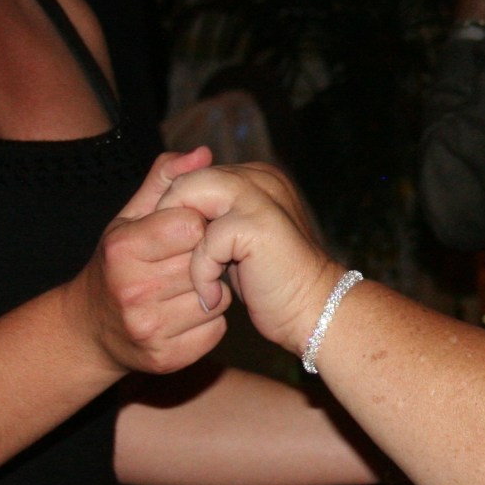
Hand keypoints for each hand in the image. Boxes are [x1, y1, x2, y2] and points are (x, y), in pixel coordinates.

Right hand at [69, 147, 230, 376]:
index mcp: (122, 248)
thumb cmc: (117, 263)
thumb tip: (203, 153)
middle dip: (204, 259)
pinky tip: (186, 313)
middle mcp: (131, 290)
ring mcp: (148, 328)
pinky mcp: (166, 358)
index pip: (191, 225)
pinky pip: (215, 331)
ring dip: (210, 291)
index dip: (197, 225)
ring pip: (214, 298)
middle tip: (188, 262)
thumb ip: (165, 181)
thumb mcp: (129, 217)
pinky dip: (209, 322)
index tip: (189, 231)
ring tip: (186, 287)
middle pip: (203, 262)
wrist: (89, 329)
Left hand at [158, 162, 344, 356]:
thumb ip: (209, 220)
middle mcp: (259, 176)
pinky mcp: (257, 223)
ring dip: (181, 243)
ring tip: (192, 276)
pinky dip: (201, 273)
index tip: (169, 252)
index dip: (173, 212)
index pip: (192, 174)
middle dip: (168, 223)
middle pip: (186, 180)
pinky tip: (213, 297)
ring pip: (189, 197)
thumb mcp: (233, 246)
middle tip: (171, 264)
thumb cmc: (272, 284)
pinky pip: (204, 240)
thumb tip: (169, 213)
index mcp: (255, 176)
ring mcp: (260, 195)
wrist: (316, 310)